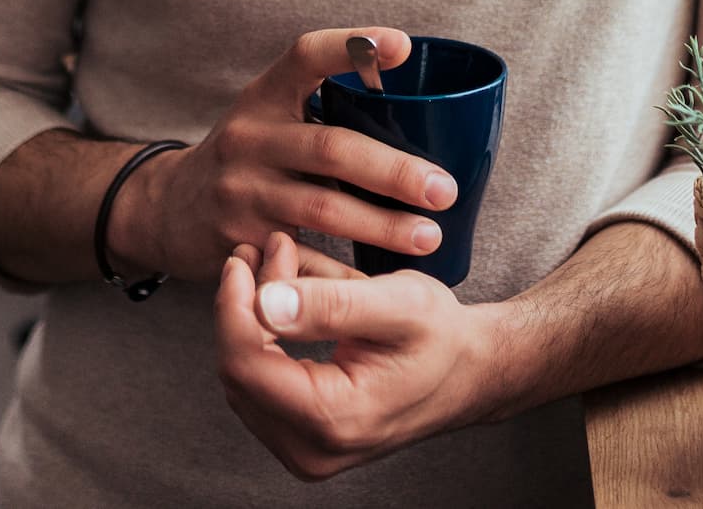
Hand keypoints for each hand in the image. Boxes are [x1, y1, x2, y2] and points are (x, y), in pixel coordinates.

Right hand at [112, 28, 458, 282]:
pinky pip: (303, 261)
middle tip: (442, 189)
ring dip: (381, 226)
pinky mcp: (239, 241)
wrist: (168, 209)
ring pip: (323, 207)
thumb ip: (323, 104)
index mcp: (265, 97)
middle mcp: (250, 138)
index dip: (351, 46)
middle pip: (332, 147)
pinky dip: (345, 276)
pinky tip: (384, 284)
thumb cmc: (246, 156)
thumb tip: (415, 98)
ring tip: (428, 236)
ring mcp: (242, 191)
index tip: (400, 46)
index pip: (305, 56)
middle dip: (393, 170)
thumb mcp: (269, 114)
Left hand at [215, 231, 500, 480]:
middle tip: (268, 250)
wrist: (469, 373)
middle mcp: (312, 451)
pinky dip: (264, 338)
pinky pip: (260, 386)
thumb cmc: (441, 336)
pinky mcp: (303, 441)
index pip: (245, 364)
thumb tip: (264, 304)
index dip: (233, 304)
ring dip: (251, 318)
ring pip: (244, 377)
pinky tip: (283, 300)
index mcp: (333, 419)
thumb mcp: (397, 304)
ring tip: (278, 266)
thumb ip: (331, 304)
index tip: (245, 255)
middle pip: (239, 371)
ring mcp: (305, 452)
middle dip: (244, 304)